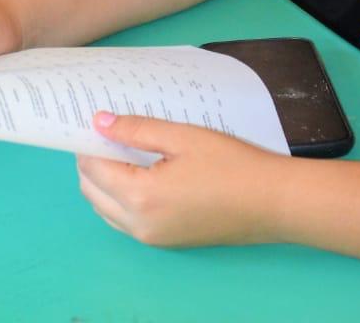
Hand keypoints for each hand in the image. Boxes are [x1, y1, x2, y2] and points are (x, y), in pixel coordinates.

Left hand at [76, 114, 293, 247]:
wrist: (271, 202)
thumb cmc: (229, 164)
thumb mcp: (182, 136)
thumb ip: (136, 129)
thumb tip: (99, 122)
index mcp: (139, 196)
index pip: (92, 167)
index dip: (88, 141)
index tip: (93, 118)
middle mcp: (138, 225)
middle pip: (92, 191)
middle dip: (91, 160)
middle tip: (107, 130)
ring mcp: (152, 238)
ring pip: (105, 209)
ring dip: (103, 180)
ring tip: (122, 147)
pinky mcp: (166, 242)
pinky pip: (125, 221)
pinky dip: (120, 197)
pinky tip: (140, 172)